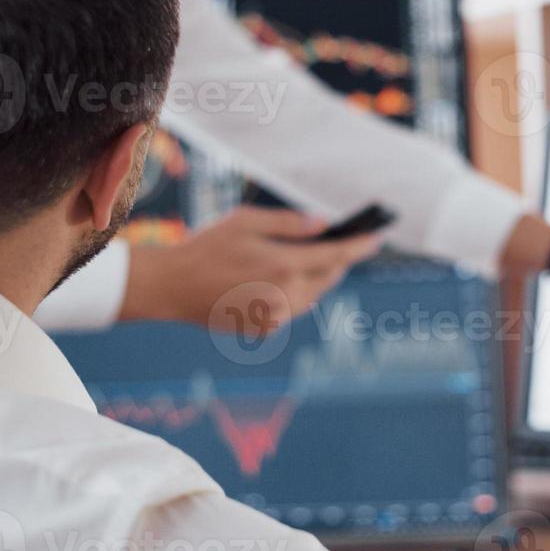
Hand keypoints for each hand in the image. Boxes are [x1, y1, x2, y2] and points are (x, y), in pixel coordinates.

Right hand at [121, 206, 381, 330]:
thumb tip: (323, 225)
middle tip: (344, 242)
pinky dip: (296, 293)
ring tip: (317, 257)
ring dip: (317, 278)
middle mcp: (285, 296)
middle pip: (328, 278)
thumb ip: (288, 223)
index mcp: (283, 265)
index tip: (377, 238)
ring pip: (313, 297)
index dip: (359, 247)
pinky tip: (285, 278)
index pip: (336, 256)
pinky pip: (293, 309)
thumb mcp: (246, 221)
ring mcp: (275, 317)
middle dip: (337, 260)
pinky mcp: (264, 329)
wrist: (172, 287)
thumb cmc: (206, 246)